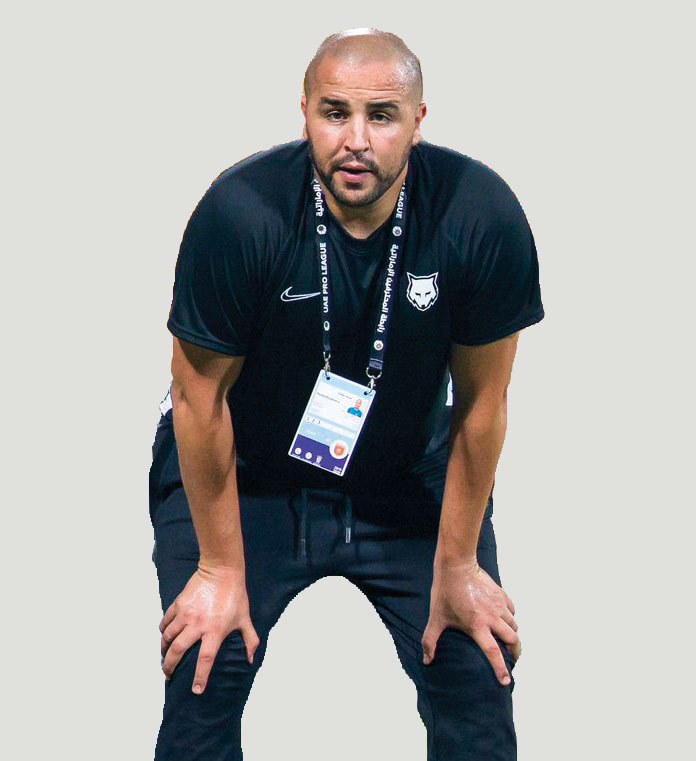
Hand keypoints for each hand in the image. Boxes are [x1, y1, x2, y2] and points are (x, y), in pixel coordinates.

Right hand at [159, 562, 259, 694]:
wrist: (221, 570)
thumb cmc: (235, 594)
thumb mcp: (245, 618)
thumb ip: (250, 639)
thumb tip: (251, 659)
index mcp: (215, 630)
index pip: (205, 660)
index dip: (200, 677)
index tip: (196, 690)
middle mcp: (197, 624)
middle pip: (177, 651)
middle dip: (170, 667)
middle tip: (167, 675)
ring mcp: (186, 614)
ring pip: (168, 637)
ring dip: (164, 650)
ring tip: (164, 658)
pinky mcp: (179, 604)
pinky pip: (166, 621)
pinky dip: (163, 631)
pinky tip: (164, 636)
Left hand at [421, 560, 519, 684]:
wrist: (457, 564)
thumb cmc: (445, 591)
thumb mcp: (436, 617)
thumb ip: (430, 640)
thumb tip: (426, 660)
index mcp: (477, 626)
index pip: (493, 652)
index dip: (500, 669)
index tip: (506, 682)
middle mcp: (492, 617)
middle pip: (512, 640)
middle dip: (514, 653)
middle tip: (511, 659)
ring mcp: (499, 605)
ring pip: (514, 625)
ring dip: (512, 635)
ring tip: (507, 640)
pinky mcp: (501, 594)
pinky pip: (512, 610)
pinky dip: (511, 617)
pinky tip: (504, 619)